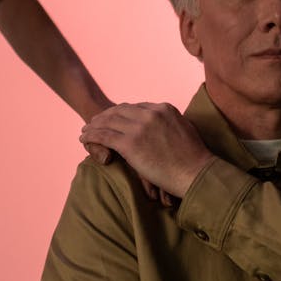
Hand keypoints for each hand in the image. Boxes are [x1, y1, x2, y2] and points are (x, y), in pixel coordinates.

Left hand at [80, 103, 211, 197]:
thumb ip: (172, 123)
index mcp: (163, 108)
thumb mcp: (185, 130)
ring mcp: (140, 128)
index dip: (120, 112)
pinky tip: (84, 138)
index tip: (112, 117)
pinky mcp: (130, 144)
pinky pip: (104, 136)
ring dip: (94, 125)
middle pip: (119, 111)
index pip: (136, 107)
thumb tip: (168, 124)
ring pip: (108, 121)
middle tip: (93, 122)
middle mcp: (150, 114)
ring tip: (85, 129)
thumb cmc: (195, 159)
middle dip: (104, 116)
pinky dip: (91, 136)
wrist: (197, 173)